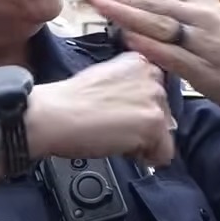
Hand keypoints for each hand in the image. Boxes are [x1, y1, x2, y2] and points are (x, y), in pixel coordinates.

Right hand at [26, 52, 176, 167]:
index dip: (139, 109)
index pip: (157, 93)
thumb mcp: (105, 77)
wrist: (54, 115)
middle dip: (143, 125)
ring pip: (164, 133)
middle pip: (164, 113)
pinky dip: (146, 159)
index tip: (121, 113)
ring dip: (143, 141)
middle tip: (114, 126)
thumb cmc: (69, 101)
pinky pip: (164, 153)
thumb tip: (139, 107)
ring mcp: (155, 99)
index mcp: (139, 61)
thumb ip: (129, 85)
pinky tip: (122, 147)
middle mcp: (152, 75)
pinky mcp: (153, 122)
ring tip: (114, 135)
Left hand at [77, 0, 219, 116]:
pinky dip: (150, 45)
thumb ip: (171, 12)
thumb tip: (134, 2)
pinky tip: (128, 37)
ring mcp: (202, 41)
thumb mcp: (203, 21)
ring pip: (158, 22)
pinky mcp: (204, 69)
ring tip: (98, 4)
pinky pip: (172, 54)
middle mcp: (199, 14)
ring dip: (126, 12)